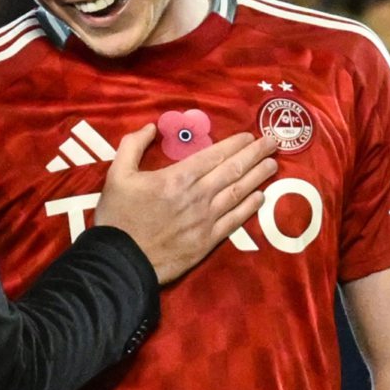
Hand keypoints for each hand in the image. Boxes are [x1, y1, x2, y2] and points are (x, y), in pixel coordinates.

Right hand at [93, 129, 277, 283]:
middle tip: (273, 142)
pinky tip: (260, 197)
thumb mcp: (116, 175)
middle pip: (234, 170)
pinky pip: (235, 220)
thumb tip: (150, 128)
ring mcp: (206, 219)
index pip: (215, 155)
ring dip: (258, 176)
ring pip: (239, 192)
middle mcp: (198, 195)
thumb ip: (132, 146)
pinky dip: (250, 206)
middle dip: (256, 153)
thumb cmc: (117, 217)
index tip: (250, 135)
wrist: (121, 262)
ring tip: (273, 164)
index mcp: (178, 177)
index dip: (236, 144)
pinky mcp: (208, 241)